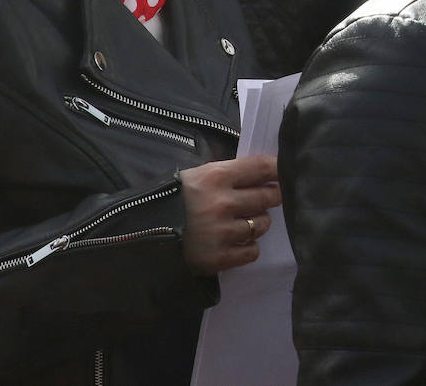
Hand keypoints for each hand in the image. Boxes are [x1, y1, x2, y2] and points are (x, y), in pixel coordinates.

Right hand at [179, 154, 280, 274]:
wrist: (140, 234)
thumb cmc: (173, 199)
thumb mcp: (198, 175)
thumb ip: (230, 173)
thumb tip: (267, 171)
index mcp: (216, 177)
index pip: (262, 167)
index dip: (279, 169)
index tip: (285, 172)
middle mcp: (222, 203)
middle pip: (269, 196)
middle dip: (271, 196)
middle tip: (265, 199)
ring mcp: (221, 232)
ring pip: (262, 224)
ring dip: (258, 223)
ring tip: (243, 222)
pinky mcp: (218, 258)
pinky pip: (252, 251)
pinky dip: (248, 247)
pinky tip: (237, 242)